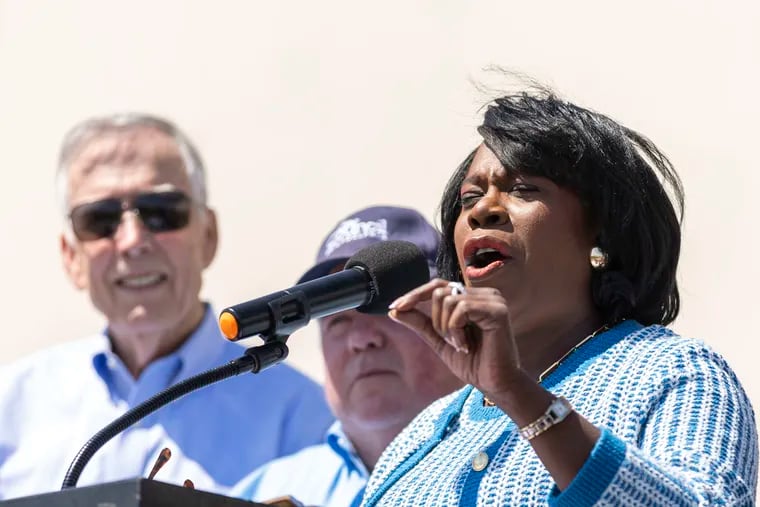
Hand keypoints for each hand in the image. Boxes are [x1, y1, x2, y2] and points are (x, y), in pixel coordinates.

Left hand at [389, 278, 523, 397]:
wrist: (493, 384)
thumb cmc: (472, 363)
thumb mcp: (439, 340)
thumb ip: (420, 323)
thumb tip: (394, 310)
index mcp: (472, 297)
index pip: (437, 286)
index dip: (414, 295)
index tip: (394, 308)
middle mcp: (484, 293)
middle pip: (439, 291)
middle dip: (436, 321)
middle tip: (450, 341)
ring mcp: (493, 299)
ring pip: (448, 300)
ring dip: (446, 328)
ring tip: (461, 344)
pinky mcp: (498, 310)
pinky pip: (461, 309)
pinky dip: (456, 330)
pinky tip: (466, 345)